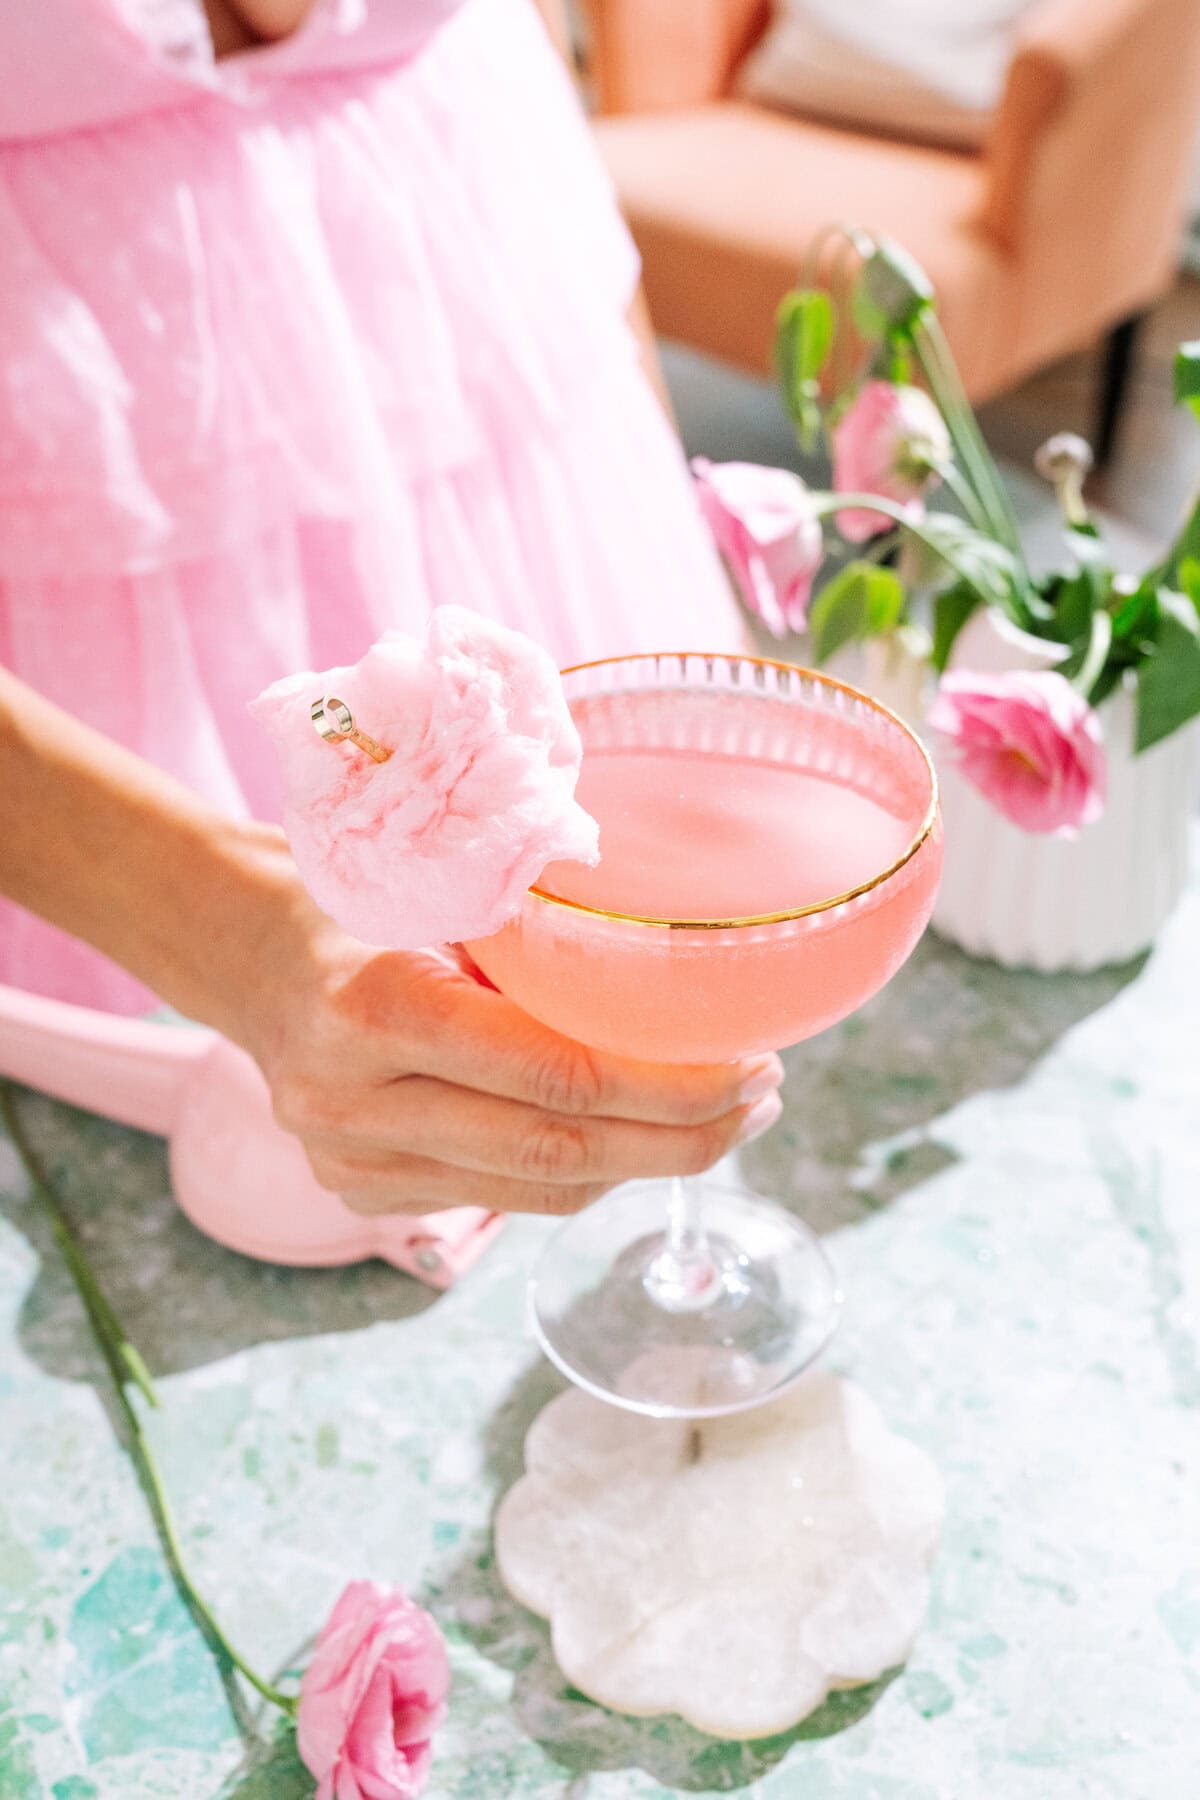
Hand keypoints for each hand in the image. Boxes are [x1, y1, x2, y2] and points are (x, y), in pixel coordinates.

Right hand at [243, 891, 783, 1218]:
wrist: (242, 948)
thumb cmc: (356, 891)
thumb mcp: (436, 881)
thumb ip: (531, 927)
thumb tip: (680, 960)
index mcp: (377, 1007)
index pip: (557, 1077)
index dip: (671, 1086)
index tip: (753, 1061)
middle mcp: (354, 1105)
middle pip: (558, 1156)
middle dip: (683, 1139)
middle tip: (763, 1098)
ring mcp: (351, 1164)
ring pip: (538, 1191)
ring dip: (645, 1160)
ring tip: (724, 1117)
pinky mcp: (361, 1194)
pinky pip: (501, 1195)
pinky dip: (582, 1168)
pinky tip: (636, 1130)